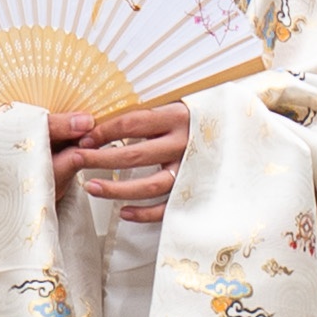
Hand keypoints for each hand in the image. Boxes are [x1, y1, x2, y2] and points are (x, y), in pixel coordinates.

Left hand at [49, 98, 188, 221]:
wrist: (240, 134)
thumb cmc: (198, 117)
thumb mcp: (176, 103)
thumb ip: (147, 110)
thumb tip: (103, 114)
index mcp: (177, 116)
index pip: (131, 123)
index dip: (103, 131)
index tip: (82, 138)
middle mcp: (184, 143)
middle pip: (134, 155)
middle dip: (99, 158)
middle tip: (76, 160)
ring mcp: (191, 169)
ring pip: (149, 185)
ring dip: (116, 189)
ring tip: (91, 187)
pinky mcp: (196, 191)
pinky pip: (167, 207)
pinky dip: (144, 213)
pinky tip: (123, 212)